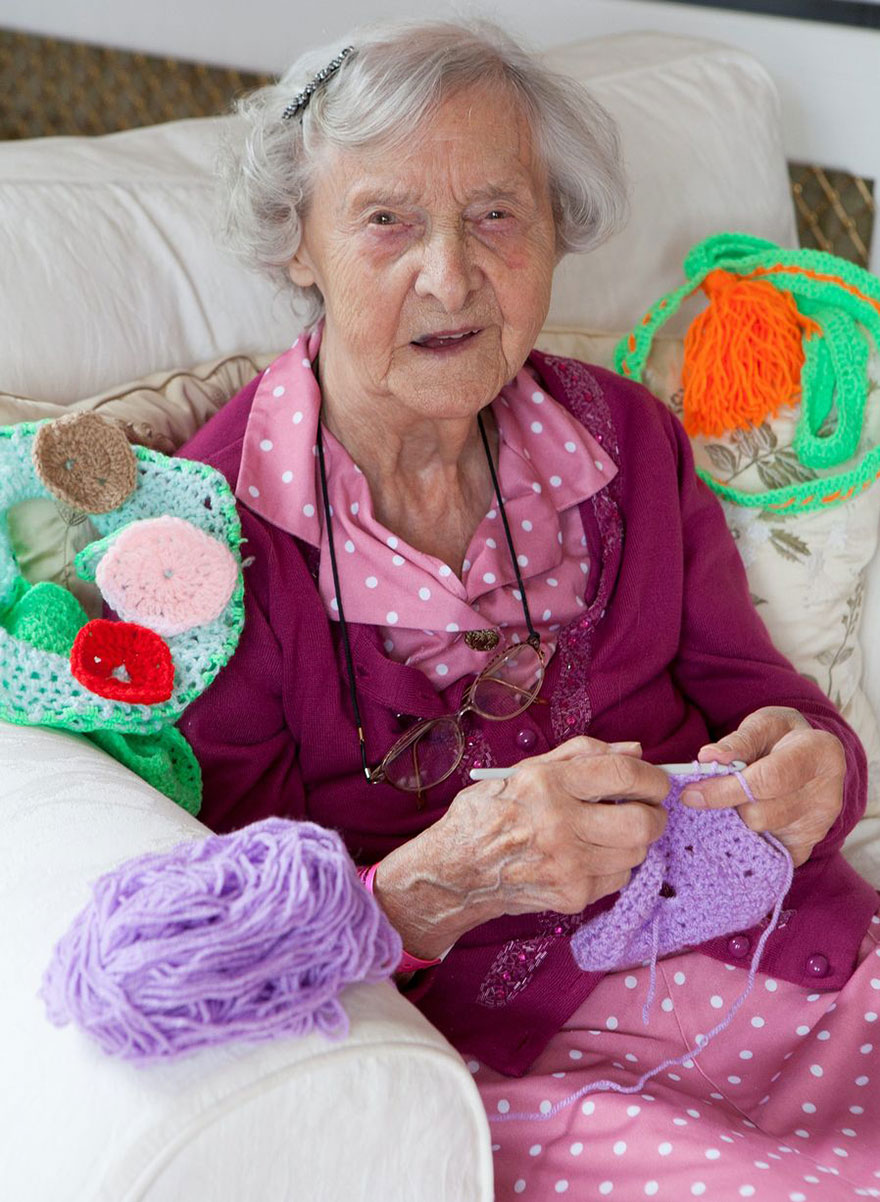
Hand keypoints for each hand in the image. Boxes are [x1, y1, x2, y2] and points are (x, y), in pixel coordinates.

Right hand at [374, 735, 669, 959]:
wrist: (456, 871)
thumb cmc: (488, 813)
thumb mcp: (524, 770)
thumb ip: (581, 754)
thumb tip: (634, 751)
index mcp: (546, 784)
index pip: (623, 776)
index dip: (652, 777)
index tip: (656, 781)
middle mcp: (558, 825)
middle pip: (642, 822)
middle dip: (655, 812)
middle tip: (646, 807)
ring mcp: (567, 866)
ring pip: (636, 852)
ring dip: (633, 839)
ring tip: (608, 830)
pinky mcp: (571, 895)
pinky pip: (619, 877)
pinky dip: (614, 864)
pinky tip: (589, 854)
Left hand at [681, 706, 844, 867]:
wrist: (809, 755)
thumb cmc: (781, 737)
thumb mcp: (763, 725)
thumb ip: (737, 742)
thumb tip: (707, 758)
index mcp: (819, 753)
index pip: (767, 780)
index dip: (725, 789)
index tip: (691, 794)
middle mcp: (826, 794)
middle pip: (761, 814)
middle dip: (725, 806)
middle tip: (705, 793)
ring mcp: (819, 825)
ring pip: (759, 835)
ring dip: (734, 821)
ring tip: (731, 800)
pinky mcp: (808, 846)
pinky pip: (766, 854)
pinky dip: (746, 840)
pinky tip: (741, 820)